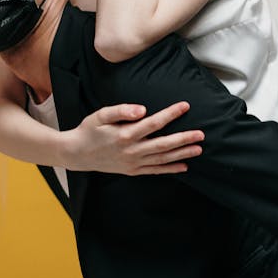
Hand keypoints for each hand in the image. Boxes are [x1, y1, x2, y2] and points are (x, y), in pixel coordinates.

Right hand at [62, 100, 202, 174]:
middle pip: (163, 144)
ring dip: (182, 154)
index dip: (171, 114)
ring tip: (198, 148)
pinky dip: (170, 169)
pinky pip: (155, 171)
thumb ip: (121, 110)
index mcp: (125, 134)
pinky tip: (184, 166)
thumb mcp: (100, 115)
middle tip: (201, 134)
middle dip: (184, 138)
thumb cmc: (89, 130)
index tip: (185, 106)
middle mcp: (132, 151)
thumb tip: (142, 110)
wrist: (77, 154)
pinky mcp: (132, 171)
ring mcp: (133, 163)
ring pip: (162, 159)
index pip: (154, 123)